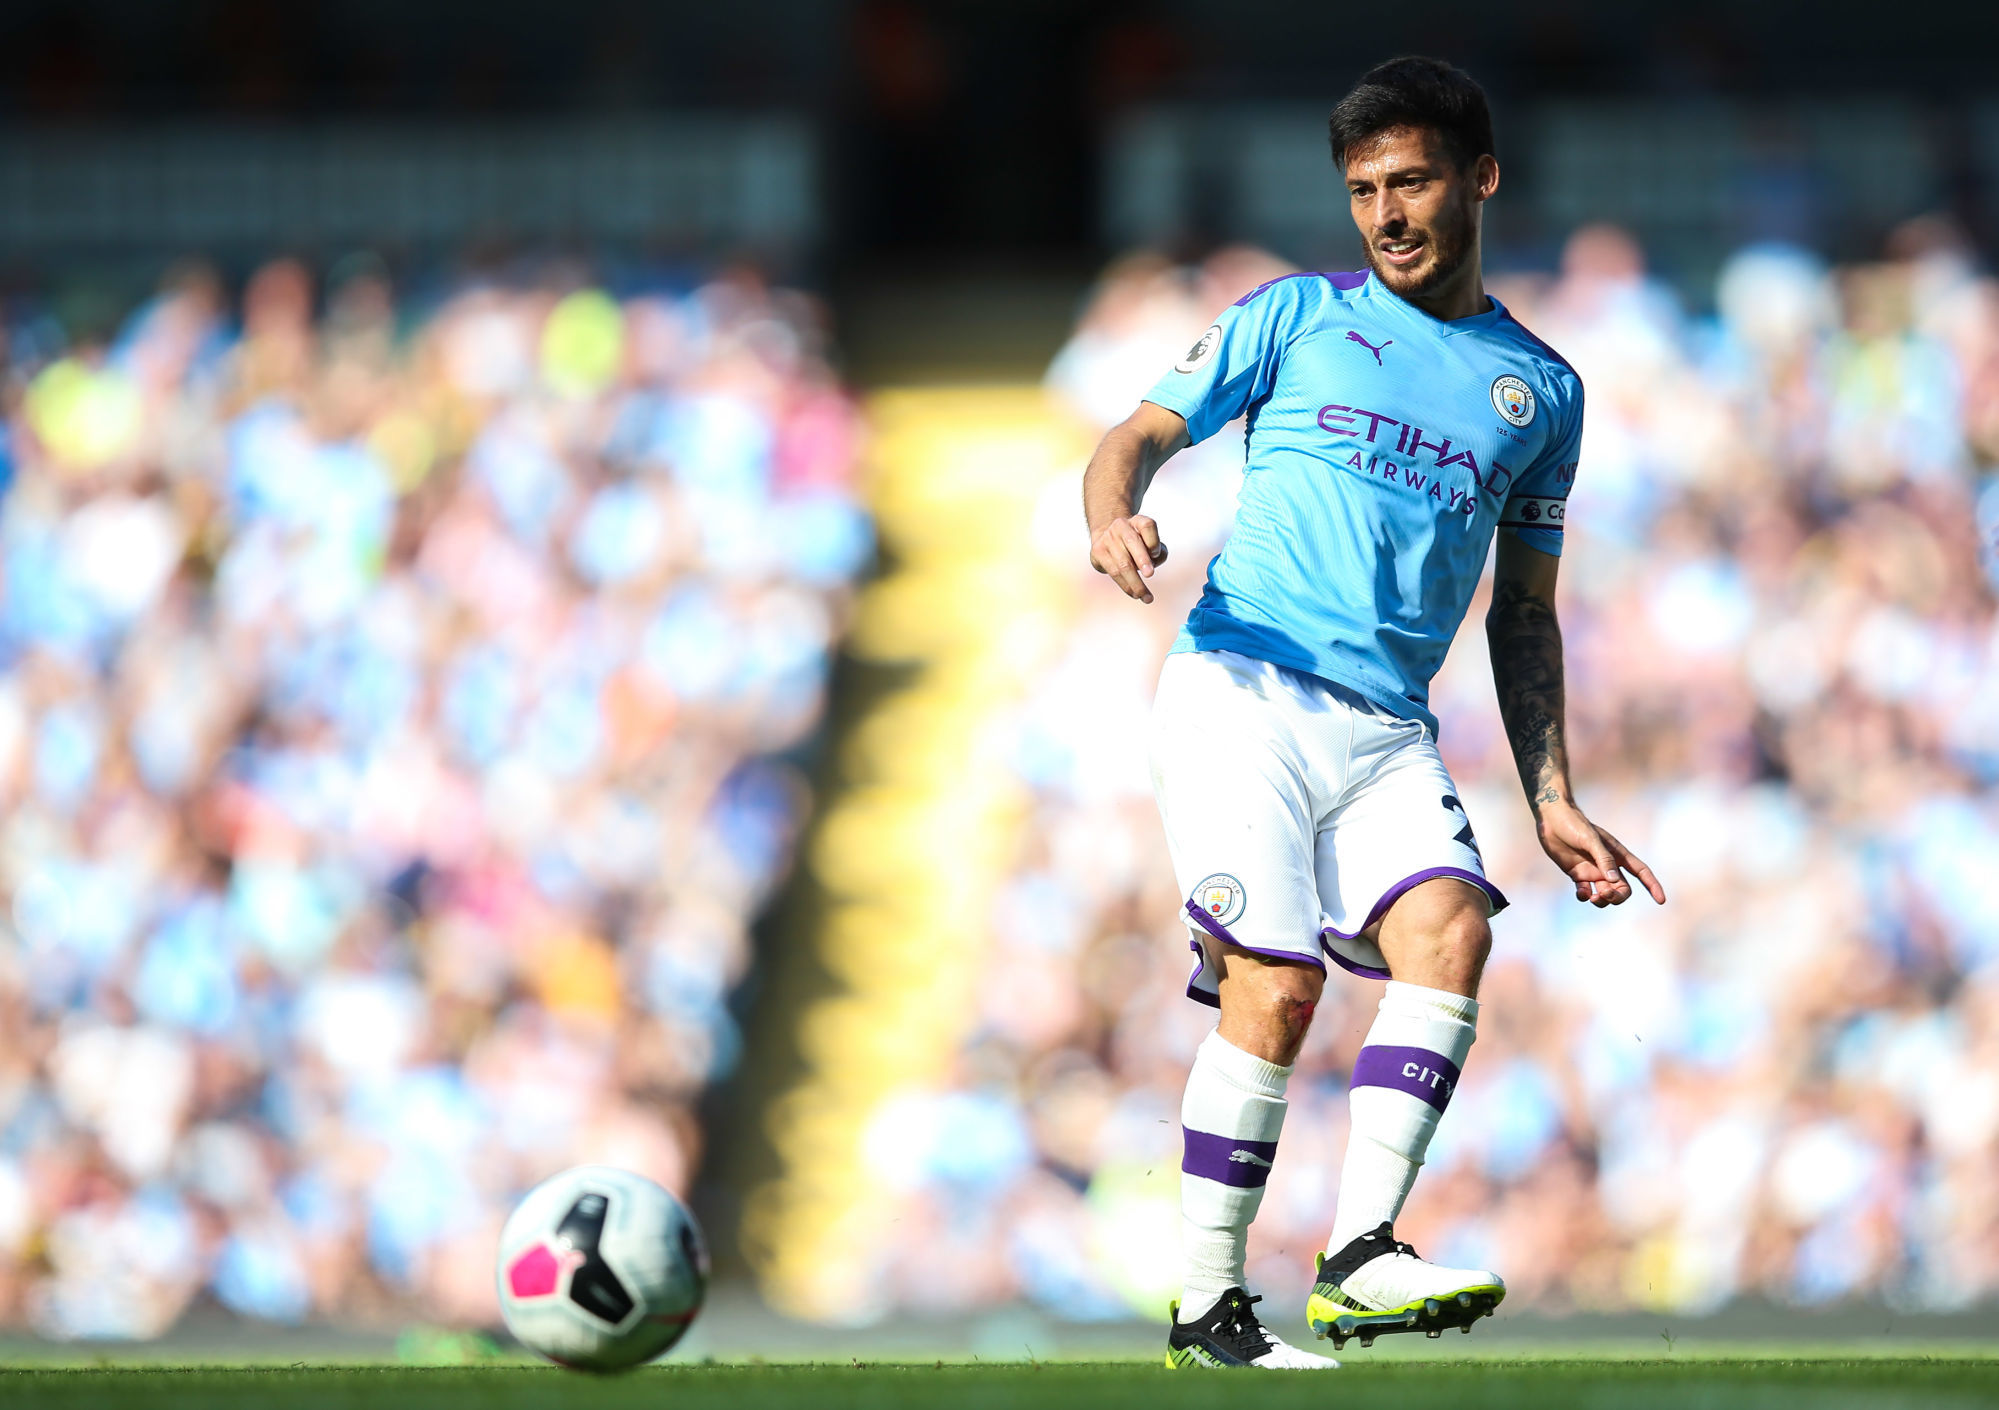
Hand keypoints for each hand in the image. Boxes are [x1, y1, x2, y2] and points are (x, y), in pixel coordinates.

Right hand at [1089, 514, 1167, 602]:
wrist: (1107, 537)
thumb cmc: (1137, 545)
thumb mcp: (1150, 544)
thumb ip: (1159, 553)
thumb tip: (1154, 562)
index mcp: (1137, 521)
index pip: (1147, 525)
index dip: (1153, 540)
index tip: (1156, 553)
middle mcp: (1121, 526)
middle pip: (1132, 541)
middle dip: (1142, 558)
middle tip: (1150, 574)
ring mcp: (1107, 538)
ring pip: (1122, 563)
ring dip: (1136, 582)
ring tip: (1146, 597)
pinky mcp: (1098, 552)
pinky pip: (1114, 572)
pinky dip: (1126, 585)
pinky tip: (1135, 594)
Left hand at [1534, 798, 1665, 907]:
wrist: (1552, 820)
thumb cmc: (1574, 825)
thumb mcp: (1591, 840)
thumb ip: (1603, 859)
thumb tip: (1614, 880)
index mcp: (1618, 854)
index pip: (1641, 872)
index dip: (1652, 885)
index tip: (1661, 900)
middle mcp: (1607, 865)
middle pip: (1622, 889)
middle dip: (1618, 896)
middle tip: (1605, 893)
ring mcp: (1592, 871)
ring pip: (1605, 894)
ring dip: (1603, 900)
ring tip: (1593, 897)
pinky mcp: (1577, 875)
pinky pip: (1585, 893)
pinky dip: (1585, 897)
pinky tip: (1582, 893)